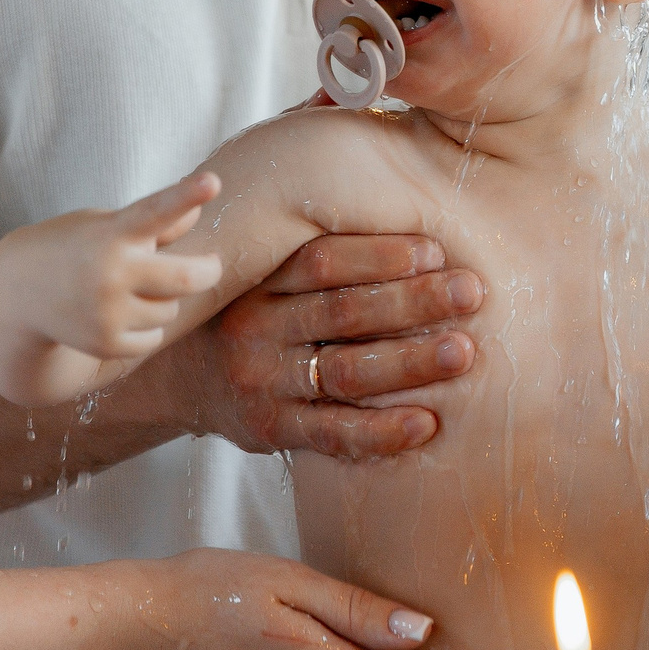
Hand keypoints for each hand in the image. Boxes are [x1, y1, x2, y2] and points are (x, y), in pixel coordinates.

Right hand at [0, 174, 223, 404]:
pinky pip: (154, 337)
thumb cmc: (75, 247)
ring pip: (170, 309)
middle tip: (210, 266)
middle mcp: (110, 272)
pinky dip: (147, 328)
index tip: (213, 182)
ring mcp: (106, 311)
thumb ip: (156, 223)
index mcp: (112, 232)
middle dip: (208, 271)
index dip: (185, 195)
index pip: (155, 211)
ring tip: (130, 290)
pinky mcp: (104, 343)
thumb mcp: (105, 224)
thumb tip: (197, 211)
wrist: (19, 292)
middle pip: (187, 278)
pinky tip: (119, 314)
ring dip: (163, 300)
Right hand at [172, 234, 482, 457]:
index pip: (321, 261)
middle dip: (413, 301)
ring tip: (465, 352)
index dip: (381, 255)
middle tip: (473, 291)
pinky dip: (382, 432)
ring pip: (345, 372)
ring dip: (410, 363)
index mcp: (259, 281)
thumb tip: (408, 215)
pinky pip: (332, 434)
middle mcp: (255, 329)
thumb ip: (316, 252)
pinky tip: (427, 424)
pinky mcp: (270, 431)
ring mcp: (262, 383)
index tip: (436, 251)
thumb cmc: (250, 313)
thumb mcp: (263, 273)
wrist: (176, 378)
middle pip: (343, 312)